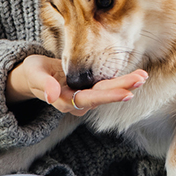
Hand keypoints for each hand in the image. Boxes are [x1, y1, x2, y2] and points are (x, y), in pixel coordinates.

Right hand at [7, 54, 147, 115]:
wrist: (34, 76)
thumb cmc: (33, 73)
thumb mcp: (34, 75)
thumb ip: (44, 84)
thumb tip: (53, 95)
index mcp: (64, 100)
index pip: (89, 99)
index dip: (108, 96)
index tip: (126, 93)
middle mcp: (77, 102)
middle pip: (103, 96)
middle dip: (123, 88)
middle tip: (141, 80)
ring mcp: (84, 96)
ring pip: (108, 92)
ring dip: (125, 85)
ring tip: (142, 77)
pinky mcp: (89, 89)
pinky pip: (107, 86)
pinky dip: (121, 81)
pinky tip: (136, 77)